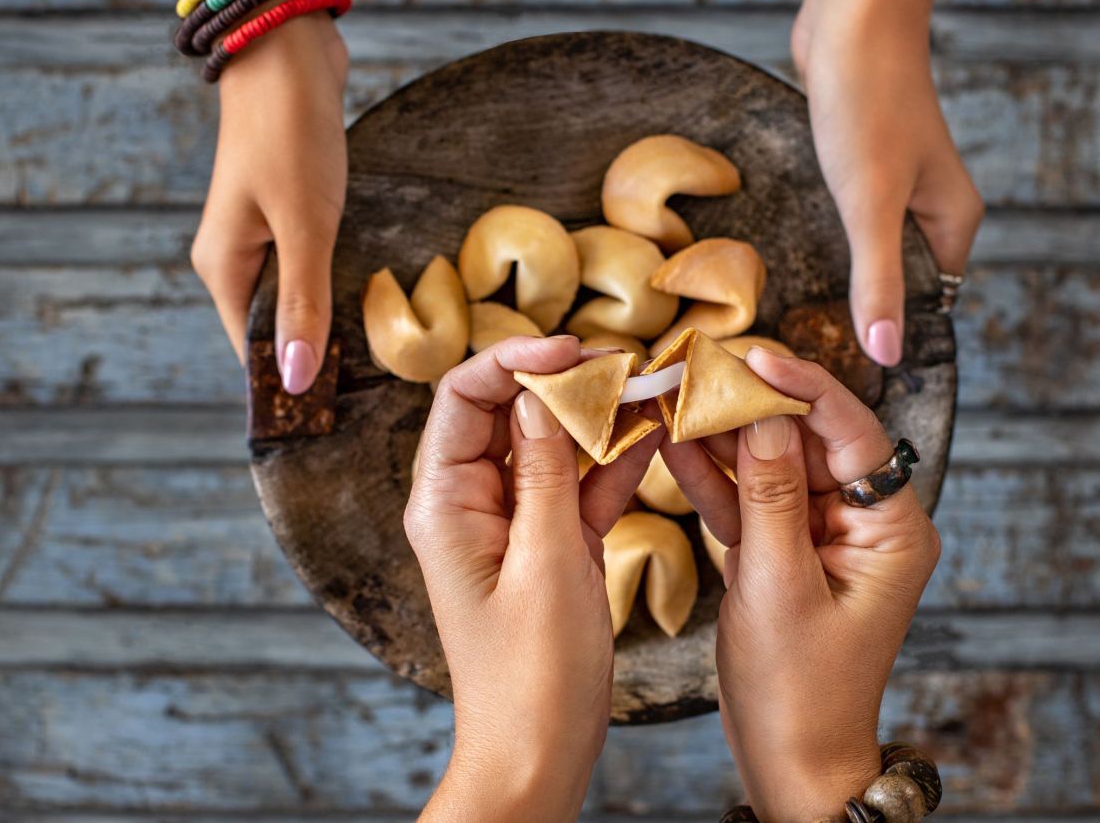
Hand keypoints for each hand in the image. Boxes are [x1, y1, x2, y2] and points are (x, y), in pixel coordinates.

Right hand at [189, 10, 347, 391]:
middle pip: (271, 327)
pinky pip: (308, 262)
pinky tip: (366, 300)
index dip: (289, 383)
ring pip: (292, 295)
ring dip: (326, 320)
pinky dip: (332, 283)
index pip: (251, 350)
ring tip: (375, 358)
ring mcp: (261, 231)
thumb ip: (302, 303)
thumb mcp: (303, 228)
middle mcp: (235, 256)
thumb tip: (297, 378)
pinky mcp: (287, 208)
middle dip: (313, 356)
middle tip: (370, 393)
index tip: (333, 421)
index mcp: (224, 268)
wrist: (288, 50)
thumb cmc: (291, 138)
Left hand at [405, 337, 660, 820]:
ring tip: (649, 387)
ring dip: (597, 416)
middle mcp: (472, 504)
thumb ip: (545, 471)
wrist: (537, 756)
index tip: (573, 344)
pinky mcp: (552, 544)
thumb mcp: (547, 563)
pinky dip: (613, 462)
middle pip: (509, 412)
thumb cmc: (531, 675)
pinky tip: (653, 434)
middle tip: (625, 363)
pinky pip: (579, 486)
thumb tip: (541, 392)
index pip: (464, 398)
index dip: (514, 359)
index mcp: (446, 504)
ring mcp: (514, 523)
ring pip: (551, 445)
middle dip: (565, 381)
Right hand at [658, 348, 940, 819]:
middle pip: (807, 441)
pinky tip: (675, 443)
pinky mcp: (783, 550)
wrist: (788, 759)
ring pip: (771, 465)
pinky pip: (749, 500)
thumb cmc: (799, 688)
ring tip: (675, 393)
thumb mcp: (778, 586)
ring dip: (724, 436)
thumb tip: (761, 416)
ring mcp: (821, 535)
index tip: (753, 355)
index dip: (803, 388)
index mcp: (892, 529)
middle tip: (698, 367)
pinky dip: (714, 479)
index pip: (852, 433)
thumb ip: (768, 496)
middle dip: (752, 405)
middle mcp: (864, 522)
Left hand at [792, 0, 982, 365]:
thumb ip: (880, 281)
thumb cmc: (869, 107)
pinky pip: (845, 216)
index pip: (933, 301)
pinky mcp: (860, 163)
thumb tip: (887, 353)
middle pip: (901, 278)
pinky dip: (823, 236)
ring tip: (795, 312)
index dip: (897, 335)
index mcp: (952, 222)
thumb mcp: (871, 206)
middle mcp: (931, 205)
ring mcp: (896, 183)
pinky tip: (792, 256)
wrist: (850, 21)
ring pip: (870, 246)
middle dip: (862, 307)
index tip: (849, 369)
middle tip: (809, 345)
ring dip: (839, 272)